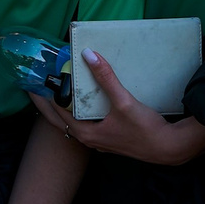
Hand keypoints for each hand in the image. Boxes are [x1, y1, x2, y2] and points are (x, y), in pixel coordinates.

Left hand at [30, 49, 204, 165]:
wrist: (169, 148)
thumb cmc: (146, 129)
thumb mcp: (124, 101)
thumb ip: (106, 78)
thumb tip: (89, 55)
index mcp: (86, 133)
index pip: (56, 111)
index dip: (44, 95)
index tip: (34, 81)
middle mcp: (89, 139)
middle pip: (60, 119)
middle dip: (46, 103)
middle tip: (35, 87)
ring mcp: (99, 141)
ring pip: (73, 122)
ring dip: (63, 108)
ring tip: (57, 91)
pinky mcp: (109, 138)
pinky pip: (86, 123)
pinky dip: (79, 112)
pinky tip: (84, 102)